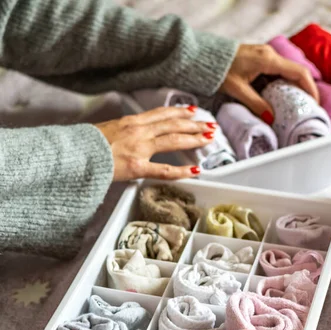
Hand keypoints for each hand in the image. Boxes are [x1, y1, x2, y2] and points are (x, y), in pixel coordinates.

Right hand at [95, 106, 214, 180]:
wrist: (74, 155)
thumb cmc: (87, 145)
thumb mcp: (107, 129)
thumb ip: (124, 130)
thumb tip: (132, 132)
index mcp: (131, 122)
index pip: (162, 114)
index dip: (180, 112)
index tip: (194, 112)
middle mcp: (139, 131)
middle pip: (173, 124)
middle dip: (194, 124)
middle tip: (210, 125)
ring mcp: (140, 148)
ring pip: (174, 140)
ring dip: (194, 139)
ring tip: (209, 139)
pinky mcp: (137, 167)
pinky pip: (164, 170)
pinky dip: (182, 171)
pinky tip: (196, 171)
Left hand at [219, 44, 318, 123]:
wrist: (202, 56)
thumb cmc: (218, 70)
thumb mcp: (237, 90)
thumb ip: (256, 104)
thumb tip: (271, 118)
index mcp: (268, 60)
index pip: (299, 73)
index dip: (311, 89)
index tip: (315, 103)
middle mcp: (270, 55)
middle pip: (297, 72)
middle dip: (305, 90)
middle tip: (308, 107)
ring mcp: (265, 55)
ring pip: (288, 72)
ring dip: (294, 87)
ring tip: (297, 105)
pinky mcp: (260, 59)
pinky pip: (278, 72)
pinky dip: (283, 84)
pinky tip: (281, 97)